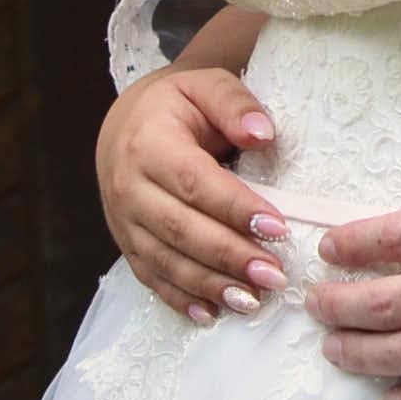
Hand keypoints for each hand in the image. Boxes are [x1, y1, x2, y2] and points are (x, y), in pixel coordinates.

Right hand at [95, 64, 289, 321]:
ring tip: (253, 300)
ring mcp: (123, 221)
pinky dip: (180, 298)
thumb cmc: (177, 105)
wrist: (126, 123)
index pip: (195, 183)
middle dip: (230, 257)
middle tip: (275, 276)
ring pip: (166, 260)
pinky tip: (211, 313)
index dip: (235, 208)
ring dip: (210, 285)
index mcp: (149, 144)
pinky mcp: (126, 244)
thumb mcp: (205, 85)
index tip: (277, 228)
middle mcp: (128, 187)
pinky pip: (151, 277)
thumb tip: (263, 134)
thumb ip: (234, 104)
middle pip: (181, 229)